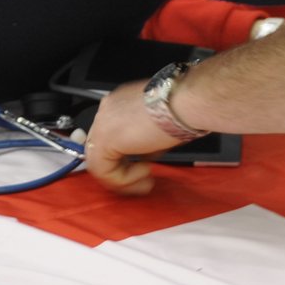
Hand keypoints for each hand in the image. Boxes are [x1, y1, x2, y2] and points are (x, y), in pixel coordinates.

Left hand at [82, 80, 181, 195]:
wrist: (185, 103)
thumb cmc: (183, 109)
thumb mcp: (159, 126)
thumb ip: (144, 141)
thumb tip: (144, 157)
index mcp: (120, 103)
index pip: (111, 137)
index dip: (125, 158)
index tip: (145, 168)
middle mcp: (107, 109)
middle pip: (101, 150)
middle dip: (122, 171)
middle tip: (144, 180)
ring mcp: (102, 123)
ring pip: (99, 162)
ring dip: (123, 179)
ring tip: (146, 181)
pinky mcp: (104, 140)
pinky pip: (104, 171)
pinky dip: (124, 179)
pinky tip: (145, 173)